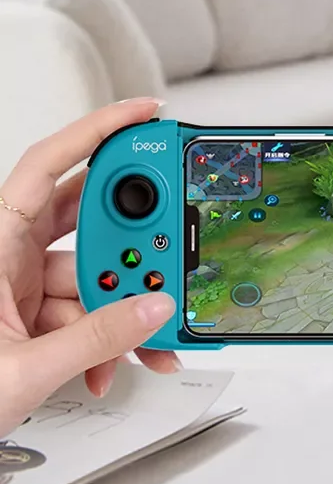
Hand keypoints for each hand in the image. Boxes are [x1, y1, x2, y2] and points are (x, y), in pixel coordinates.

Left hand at [0, 99, 179, 436]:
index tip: (143, 114)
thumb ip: (94, 340)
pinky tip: (116, 360)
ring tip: (148, 330)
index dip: (97, 129)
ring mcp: (25, 286)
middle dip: (131, 238)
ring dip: (127, 304)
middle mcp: (10, 257)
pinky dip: (111, 334)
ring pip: (95, 273)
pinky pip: (89, 310)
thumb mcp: (20, 368)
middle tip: (166, 244)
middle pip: (85, 219)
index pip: (48, 165)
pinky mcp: (38, 315)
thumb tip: (152, 309)